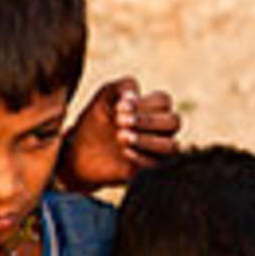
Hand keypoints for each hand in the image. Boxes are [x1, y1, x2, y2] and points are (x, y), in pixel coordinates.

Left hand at [58, 77, 180, 190]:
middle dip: (147, 120)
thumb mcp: (103, 98)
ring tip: (121, 136)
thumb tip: (133, 94)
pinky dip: (140, 156)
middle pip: (174, 122)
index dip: (143, 102)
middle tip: (119, 121)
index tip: (119, 106)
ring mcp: (156, 149)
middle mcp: (160, 129)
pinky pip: (155, 164)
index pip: (163, 101)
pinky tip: (123, 151)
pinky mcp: (148, 168)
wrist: (80, 150)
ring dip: (147, 140)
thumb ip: (119, 88)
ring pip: (171, 145)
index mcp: (153, 107)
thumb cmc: (97, 119)